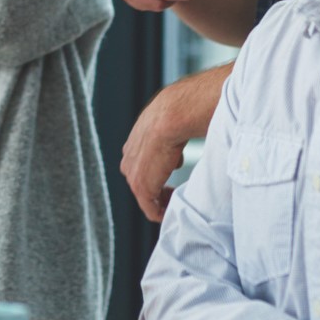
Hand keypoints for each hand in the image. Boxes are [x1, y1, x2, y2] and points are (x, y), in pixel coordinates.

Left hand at [119, 67, 225, 221]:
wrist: (175, 114)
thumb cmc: (185, 108)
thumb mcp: (176, 116)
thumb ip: (176, 128)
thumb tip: (190, 131)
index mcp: (137, 137)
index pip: (144, 162)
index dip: (160, 171)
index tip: (176, 175)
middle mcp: (129, 155)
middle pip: (143, 179)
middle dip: (160, 187)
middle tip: (178, 192)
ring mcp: (133, 172)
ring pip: (146, 195)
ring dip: (163, 200)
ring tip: (180, 199)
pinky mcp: (141, 186)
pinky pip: (150, 208)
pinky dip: (162, 212)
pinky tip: (176, 208)